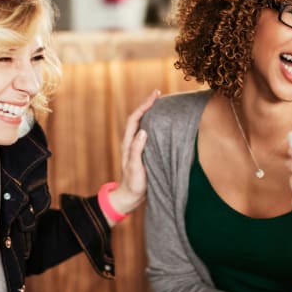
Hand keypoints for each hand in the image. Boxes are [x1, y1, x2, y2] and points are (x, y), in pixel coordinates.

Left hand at [108, 89, 159, 214]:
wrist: (131, 196)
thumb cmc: (133, 183)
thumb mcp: (134, 166)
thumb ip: (137, 149)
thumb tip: (143, 131)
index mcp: (128, 143)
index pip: (135, 118)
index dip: (144, 106)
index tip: (155, 96)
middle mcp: (132, 142)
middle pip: (139, 117)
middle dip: (148, 104)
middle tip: (158, 94)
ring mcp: (137, 146)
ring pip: (144, 124)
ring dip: (151, 113)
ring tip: (161, 104)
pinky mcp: (144, 152)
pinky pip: (149, 133)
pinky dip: (155, 124)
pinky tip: (163, 123)